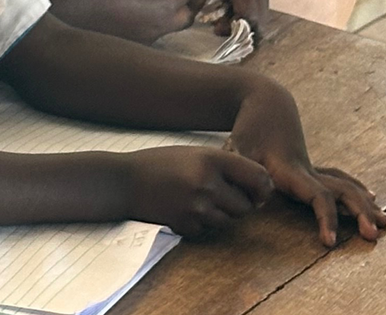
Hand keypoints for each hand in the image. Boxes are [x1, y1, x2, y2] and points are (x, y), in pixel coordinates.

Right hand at [45, 0, 192, 43]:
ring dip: (161, 14)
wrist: (79, 11)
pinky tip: (125, 15)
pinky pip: (151, 34)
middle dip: (176, 3)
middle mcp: (163, 26)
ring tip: (139, 3)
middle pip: (186, 16)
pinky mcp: (136, 46)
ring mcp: (150, 39)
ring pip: (168, 27)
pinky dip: (145, 24)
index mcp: (166, 5)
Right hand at [125, 146, 272, 236]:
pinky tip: (183, 208)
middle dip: (237, 204)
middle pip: (246, 206)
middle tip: (217, 194)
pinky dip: (201, 224)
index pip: (259, 179)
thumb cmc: (161, 164)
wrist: (124, 181)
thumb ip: (226, 168)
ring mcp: (197, 207)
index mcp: (211, 159)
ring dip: (220, 215)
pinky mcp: (187, 225)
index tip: (256, 191)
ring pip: (229, 221)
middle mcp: (207, 183)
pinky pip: (208, 231)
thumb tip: (262, 191)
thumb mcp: (194, 154)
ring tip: (197, 200)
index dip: (261, 188)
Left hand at [188, 0, 268, 25]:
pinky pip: (259, 7)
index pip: (251, 18)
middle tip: (216, 28)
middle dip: (240, 31)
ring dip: (242, 23)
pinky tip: (225, 8)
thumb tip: (189, 21)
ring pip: (260, 16)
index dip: (238, 30)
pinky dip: (245, 13)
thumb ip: (196, 0)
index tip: (217, 30)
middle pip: (259, 21)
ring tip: (218, 19)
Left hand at [227, 83, 385, 245]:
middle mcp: (306, 170)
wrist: (265, 102)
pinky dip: (355, 189)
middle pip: (341, 191)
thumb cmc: (248, 128)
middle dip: (359, 212)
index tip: (330, 242)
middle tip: (373, 234)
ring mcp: (311, 168)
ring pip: (344, 185)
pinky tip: (369, 198)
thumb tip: (254, 195)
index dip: (326, 218)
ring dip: (363, 204)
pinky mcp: (310, 166)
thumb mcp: (236, 149)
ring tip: (385, 222)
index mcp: (290, 170)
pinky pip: (338, 179)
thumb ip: (240, 172)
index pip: (317, 196)